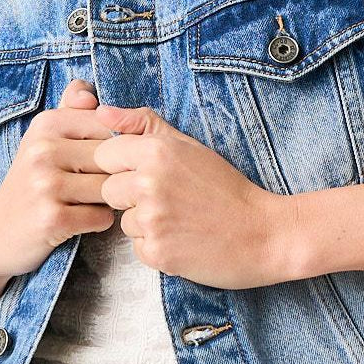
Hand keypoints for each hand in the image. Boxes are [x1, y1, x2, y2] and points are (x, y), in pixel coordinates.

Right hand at [0, 78, 116, 279]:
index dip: (113, 148)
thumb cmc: (30, 182)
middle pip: (112, 159)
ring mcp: (46, 185)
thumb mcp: (42, 140)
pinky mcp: (52, 219)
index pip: (109, 128)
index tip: (93, 163)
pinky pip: (102, 217)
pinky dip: (98, 222)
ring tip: (85, 203)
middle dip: (112, 176)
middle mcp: (43, 150)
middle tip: (91, 188)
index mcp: (46, 124)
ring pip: (110, 188)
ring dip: (107, 200)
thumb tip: (86, 89)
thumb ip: (68, 110)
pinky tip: (79, 221)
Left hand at [91, 103, 289, 288]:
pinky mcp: (156, 252)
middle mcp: (149, 183)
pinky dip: (156, 246)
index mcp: (156, 151)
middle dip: (130, 196)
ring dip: (145, 223)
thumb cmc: (226, 188)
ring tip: (180, 220)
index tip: (147, 173)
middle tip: (168, 199)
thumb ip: (143, 124)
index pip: (104, 155)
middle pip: (108, 190)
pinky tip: (182, 239)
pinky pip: (137, 247)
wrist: (262, 233)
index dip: (123, 166)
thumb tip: (101, 111)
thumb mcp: (189, 146)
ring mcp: (152, 220)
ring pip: (123, 221)